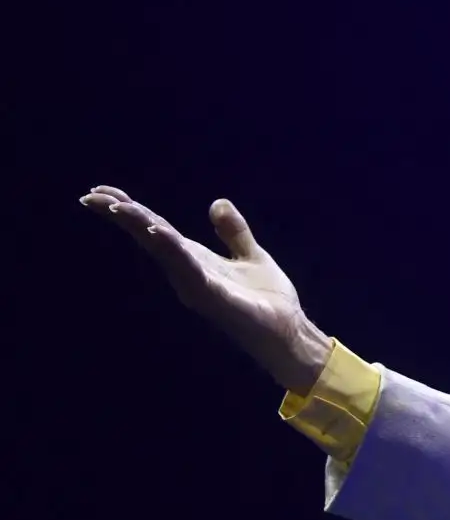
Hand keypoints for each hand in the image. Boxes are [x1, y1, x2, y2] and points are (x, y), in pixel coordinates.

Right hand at [80, 187, 331, 392]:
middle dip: (123, 216)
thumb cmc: (267, 298)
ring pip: (163, 251)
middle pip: (150, 237)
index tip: (102, 190)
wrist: (289, 329)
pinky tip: (158, 232)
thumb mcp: (251, 255)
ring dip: (140, 227)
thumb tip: (217, 202)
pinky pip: (189, 270)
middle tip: (90, 195)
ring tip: (116, 207)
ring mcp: (197, 285)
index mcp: (195, 260)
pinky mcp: (213, 297)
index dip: (131, 209)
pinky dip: (173, 250)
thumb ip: (233, 232)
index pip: (156, 229)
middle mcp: (188, 272)